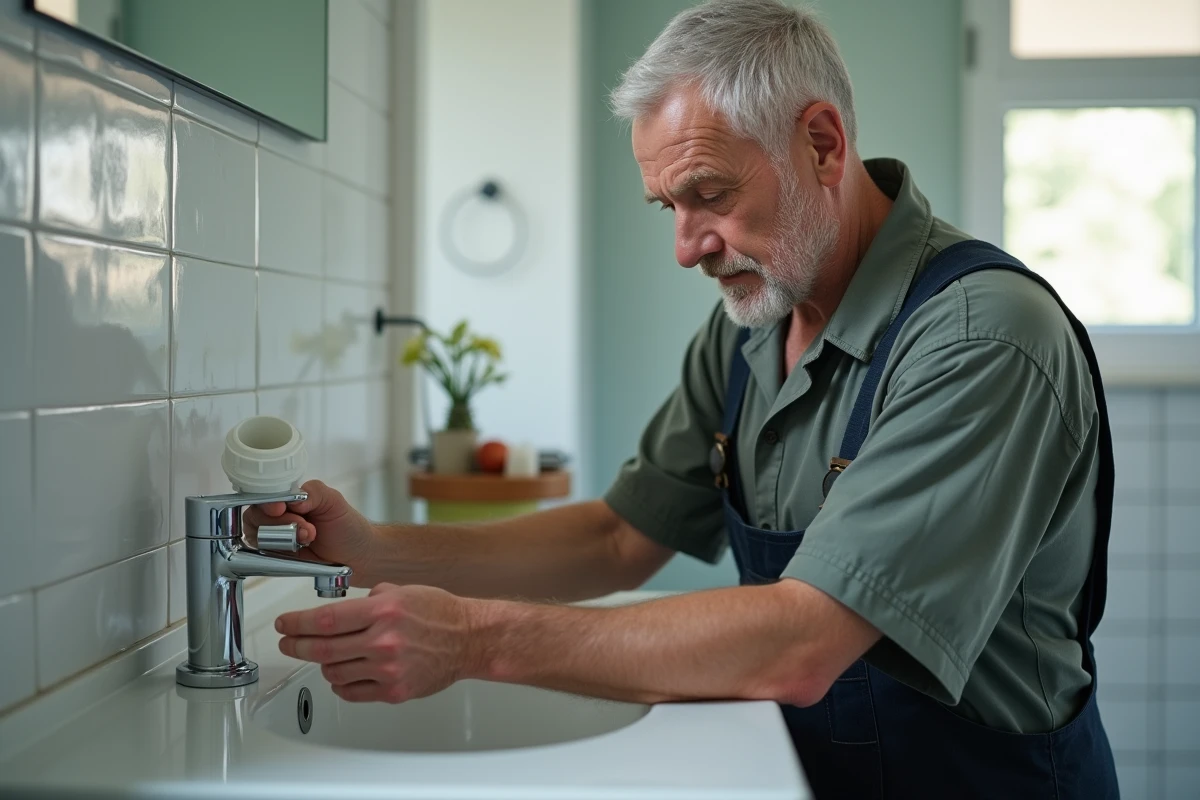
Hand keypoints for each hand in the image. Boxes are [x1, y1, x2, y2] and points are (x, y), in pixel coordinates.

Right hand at [244, 479, 375, 575]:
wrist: (357, 556)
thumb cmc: (347, 526)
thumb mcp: (334, 501)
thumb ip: (314, 492)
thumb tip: (293, 500)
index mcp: (288, 496)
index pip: (264, 494)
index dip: (268, 502)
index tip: (280, 508)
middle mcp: (277, 515)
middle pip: (256, 515)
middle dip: (281, 523)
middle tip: (308, 530)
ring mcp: (273, 536)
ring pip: (256, 534)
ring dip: (281, 539)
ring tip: (308, 539)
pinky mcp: (275, 556)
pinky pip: (261, 554)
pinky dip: (278, 552)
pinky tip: (298, 550)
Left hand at [275, 583, 476, 702]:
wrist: (469, 639)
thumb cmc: (441, 614)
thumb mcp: (403, 591)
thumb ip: (369, 599)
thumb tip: (342, 608)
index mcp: (384, 611)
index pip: (326, 619)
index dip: (297, 623)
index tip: (285, 624)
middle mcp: (383, 641)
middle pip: (322, 649)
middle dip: (296, 646)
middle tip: (288, 643)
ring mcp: (388, 669)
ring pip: (333, 673)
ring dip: (321, 665)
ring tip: (322, 657)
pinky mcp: (393, 691)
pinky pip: (352, 692)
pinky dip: (340, 684)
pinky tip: (342, 674)